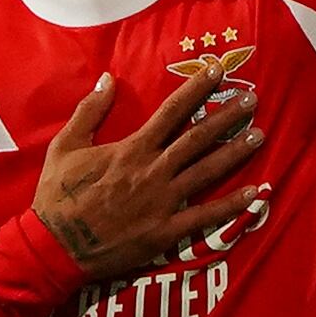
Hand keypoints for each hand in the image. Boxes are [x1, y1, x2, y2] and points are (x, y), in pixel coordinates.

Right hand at [32, 65, 262, 279]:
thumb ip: (90, 110)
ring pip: (207, 172)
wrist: (56, 245)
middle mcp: (153, 170)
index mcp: (132, 148)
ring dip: (235, 153)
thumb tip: (108, 78)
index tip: (217, 71)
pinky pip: (204, 217)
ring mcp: (163, 202)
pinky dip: (231, 206)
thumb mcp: (65, 146)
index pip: (172, 111)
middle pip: (198, 138)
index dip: (196, 89)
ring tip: (259, 136)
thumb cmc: (57, 195)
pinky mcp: (165, 231)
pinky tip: (254, 196)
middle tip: (252, 101)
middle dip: (227, 117)